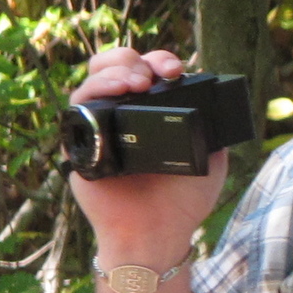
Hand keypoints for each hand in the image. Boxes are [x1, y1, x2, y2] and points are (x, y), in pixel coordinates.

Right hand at [67, 47, 228, 260]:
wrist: (159, 233)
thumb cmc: (183, 199)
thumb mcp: (210, 154)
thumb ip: (210, 124)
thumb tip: (215, 97)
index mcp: (154, 111)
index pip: (150, 71)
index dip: (161, 62)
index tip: (178, 71)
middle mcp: (124, 114)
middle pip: (119, 66)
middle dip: (137, 59)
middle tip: (158, 74)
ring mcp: (100, 126)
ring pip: (94, 78)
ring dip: (115, 70)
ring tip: (137, 82)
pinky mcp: (79, 143)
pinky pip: (76, 108)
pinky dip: (93, 92)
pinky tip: (116, 92)